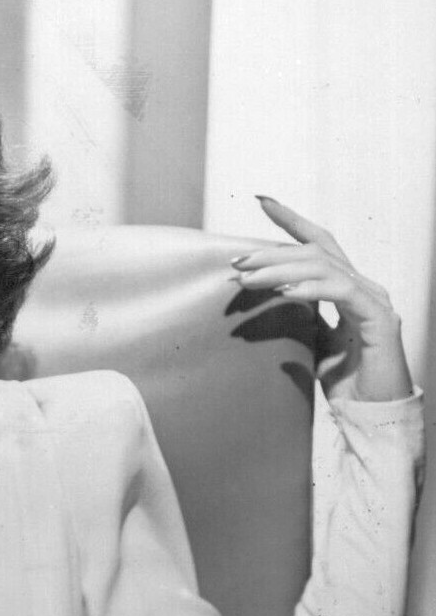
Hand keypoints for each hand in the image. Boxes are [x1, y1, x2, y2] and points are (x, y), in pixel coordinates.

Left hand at [231, 197, 412, 401]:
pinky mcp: (378, 319)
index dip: (292, 220)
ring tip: (248, 279)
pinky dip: (312, 289)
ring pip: (325, 267)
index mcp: (347, 289)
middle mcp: (362, 287)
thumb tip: (274, 306)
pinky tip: (286, 291)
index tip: (262, 201)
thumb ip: (301, 321)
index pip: (318, 244)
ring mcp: (373, 300)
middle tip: (236, 261)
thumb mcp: (314, 346)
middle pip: (315, 252)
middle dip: (273, 252)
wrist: (373, 414)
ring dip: (282, 270)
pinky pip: (342, 293)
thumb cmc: (346, 383)